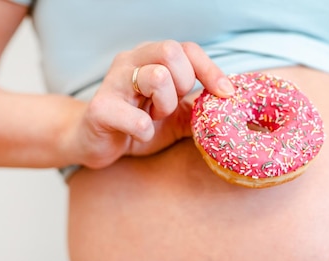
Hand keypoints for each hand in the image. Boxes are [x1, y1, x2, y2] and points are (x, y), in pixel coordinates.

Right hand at [66, 41, 233, 168]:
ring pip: (156, 77)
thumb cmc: (137, 123)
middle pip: (172, 52)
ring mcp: (114, 82)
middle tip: (172, 106)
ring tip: (155, 117)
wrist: (96, 142)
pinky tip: (139, 134)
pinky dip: (146, 131)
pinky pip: (137, 119)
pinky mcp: (101, 109)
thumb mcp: (176, 116)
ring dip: (165, 105)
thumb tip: (232, 107)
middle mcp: (131, 61)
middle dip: (183, 84)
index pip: (188, 49)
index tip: (225, 94)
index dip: (210, 70)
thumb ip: (199, 107)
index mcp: (151, 58)